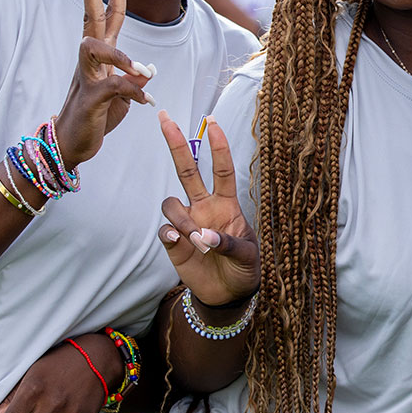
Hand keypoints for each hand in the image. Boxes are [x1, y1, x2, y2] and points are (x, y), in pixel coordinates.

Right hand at [53, 0, 154, 170]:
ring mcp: (87, 76)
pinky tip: (146, 102)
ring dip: (120, 55)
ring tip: (142, 70)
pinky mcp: (89, 98)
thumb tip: (145, 72)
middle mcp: (91, 59)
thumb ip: (132, 78)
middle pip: (89, 16)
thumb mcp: (121, 93)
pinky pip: (113, 86)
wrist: (72, 143)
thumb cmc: (95, 114)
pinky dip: (134, 91)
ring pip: (94, 47)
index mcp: (101, 54)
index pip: (107, 15)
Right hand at [155, 110, 259, 308]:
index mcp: (227, 204)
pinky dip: (170, 234)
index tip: (212, 122)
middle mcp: (204, 207)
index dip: (218, 146)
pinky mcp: (174, 242)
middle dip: (177, 144)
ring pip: (172, 202)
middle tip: (165, 118)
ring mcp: (187, 222)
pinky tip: (179, 243)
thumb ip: (228, 243)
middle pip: (187, 170)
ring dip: (181, 218)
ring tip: (195, 239)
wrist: (228, 294)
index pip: (222, 170)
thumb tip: (204, 236)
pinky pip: (164, 230)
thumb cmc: (243, 268)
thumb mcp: (247, 255)